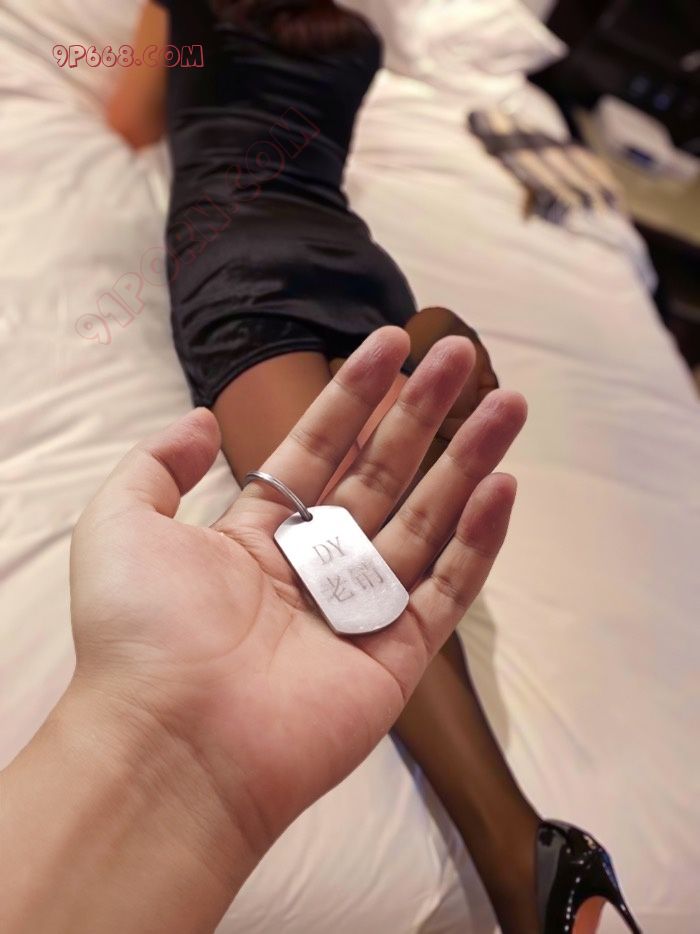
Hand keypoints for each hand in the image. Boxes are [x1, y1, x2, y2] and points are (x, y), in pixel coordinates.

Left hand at [70, 326, 525, 885]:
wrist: (172, 742)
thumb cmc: (142, 631)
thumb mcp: (123, 523)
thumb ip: (158, 463)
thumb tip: (204, 419)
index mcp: (256, 535)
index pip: (319, 448)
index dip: (355, 394)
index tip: (391, 343)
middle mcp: (312, 567)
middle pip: (382, 473)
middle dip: (422, 411)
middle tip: (460, 352)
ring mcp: (359, 610)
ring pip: (427, 520)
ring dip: (468, 461)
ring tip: (508, 403)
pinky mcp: (396, 655)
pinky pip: (448, 589)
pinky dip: (479, 540)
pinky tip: (503, 486)